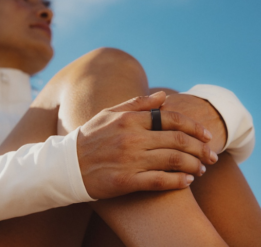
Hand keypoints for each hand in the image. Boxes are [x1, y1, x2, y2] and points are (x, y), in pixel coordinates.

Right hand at [78, 92, 217, 198]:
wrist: (68, 165)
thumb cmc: (90, 137)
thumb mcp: (109, 114)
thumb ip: (137, 104)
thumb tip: (163, 97)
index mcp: (129, 120)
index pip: (171, 119)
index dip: (193, 127)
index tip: (206, 135)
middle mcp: (132, 138)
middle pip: (177, 141)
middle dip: (200, 148)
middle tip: (211, 156)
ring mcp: (130, 160)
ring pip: (173, 161)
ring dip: (193, 165)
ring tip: (201, 169)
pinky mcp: (126, 181)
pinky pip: (160, 181)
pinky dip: (177, 182)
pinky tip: (186, 182)